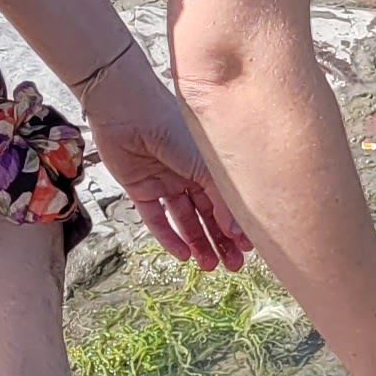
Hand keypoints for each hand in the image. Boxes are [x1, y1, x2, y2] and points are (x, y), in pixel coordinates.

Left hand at [76, 50, 250, 270]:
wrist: (126, 109)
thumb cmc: (170, 125)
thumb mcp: (203, 164)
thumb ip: (220, 198)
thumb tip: (237, 230)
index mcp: (209, 163)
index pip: (228, 200)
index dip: (238, 224)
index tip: (249, 247)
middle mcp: (189, 174)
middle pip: (208, 214)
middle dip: (221, 240)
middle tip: (232, 265)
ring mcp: (165, 182)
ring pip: (185, 220)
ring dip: (198, 243)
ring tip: (209, 266)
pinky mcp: (141, 189)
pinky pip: (157, 218)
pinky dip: (169, 237)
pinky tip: (182, 254)